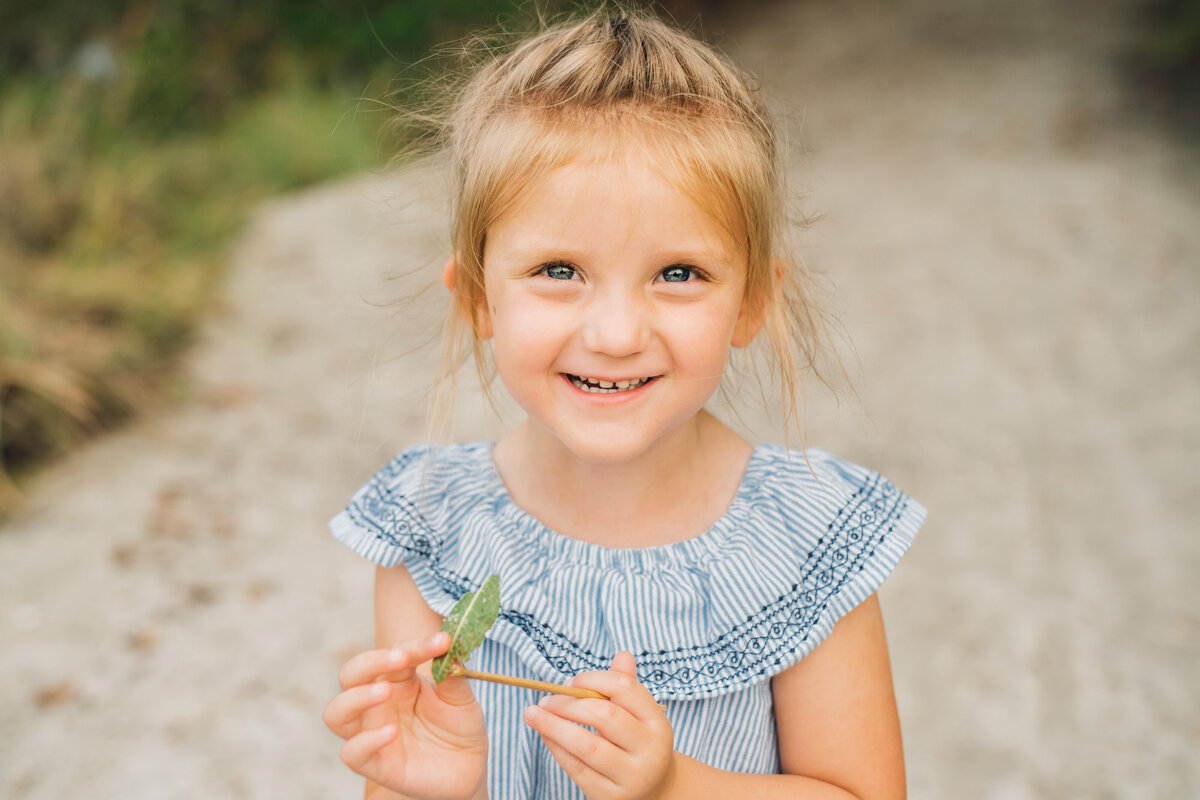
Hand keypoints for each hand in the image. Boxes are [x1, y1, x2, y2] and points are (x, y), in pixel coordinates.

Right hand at [322, 632, 487, 799]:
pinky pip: (351, 752)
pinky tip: (391, 732)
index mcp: (398, 679)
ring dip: (356, 698)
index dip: (417, 645)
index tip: (443, 641)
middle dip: (371, 662)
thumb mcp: (461, 698)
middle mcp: (377, 702)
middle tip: (401, 658)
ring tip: (385, 692)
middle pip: (351, 674)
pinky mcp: (373, 763)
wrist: (467, 767)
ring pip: (336, 712)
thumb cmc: (458, 726)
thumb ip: (453, 675)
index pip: (395, 653)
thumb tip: (450, 647)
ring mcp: (370, 731)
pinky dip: (365, 741)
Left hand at [523, 652, 675, 799]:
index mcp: (657, 722)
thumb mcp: (641, 716)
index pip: (625, 689)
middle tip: (547, 699)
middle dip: (569, 704)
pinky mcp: (610, 796)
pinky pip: (577, 769)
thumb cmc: (638, 743)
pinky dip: (556, 748)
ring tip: (533, 713)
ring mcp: (631, 776)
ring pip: (587, 746)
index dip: (594, 679)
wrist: (654, 791)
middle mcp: (650, 749)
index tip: (571, 681)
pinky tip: (544, 735)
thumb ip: (627, 687)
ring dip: (554, 726)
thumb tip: (622, 655)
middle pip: (605, 716)